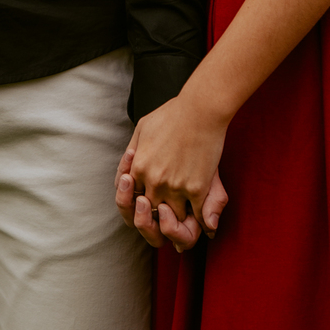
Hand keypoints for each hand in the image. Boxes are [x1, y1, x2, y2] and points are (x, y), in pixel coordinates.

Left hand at [118, 94, 230, 238]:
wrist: (200, 109)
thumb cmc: (171, 114)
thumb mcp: (141, 129)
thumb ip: (130, 157)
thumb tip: (127, 179)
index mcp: (138, 168)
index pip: (132, 200)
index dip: (142, 206)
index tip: (152, 203)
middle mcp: (153, 181)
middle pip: (151, 213)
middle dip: (157, 218)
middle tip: (167, 214)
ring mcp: (175, 187)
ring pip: (173, 218)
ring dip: (178, 219)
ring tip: (184, 215)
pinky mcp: (196, 189)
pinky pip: (196, 216)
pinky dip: (199, 220)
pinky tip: (203, 217)